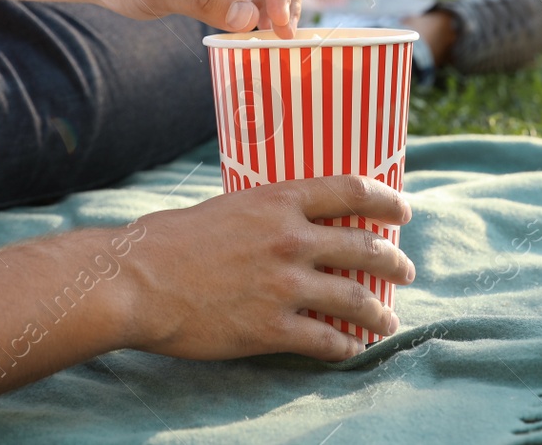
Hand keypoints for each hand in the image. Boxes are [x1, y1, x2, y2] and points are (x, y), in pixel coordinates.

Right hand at [121, 175, 414, 360]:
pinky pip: (325, 340)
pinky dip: (345, 346)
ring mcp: (284, 285)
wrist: (136, 281)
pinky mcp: (271, 328)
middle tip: (406, 270)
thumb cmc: (169, 241)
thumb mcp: (227, 206)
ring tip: (388, 319)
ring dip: (379, 311)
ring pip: (354, 298)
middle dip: (394, 261)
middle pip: (365, 247)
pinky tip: (352, 349)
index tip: (402, 210)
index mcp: (279, 201)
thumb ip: (264, 213)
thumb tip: (286, 219)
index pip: (351, 191)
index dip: (385, 200)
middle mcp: (291, 239)